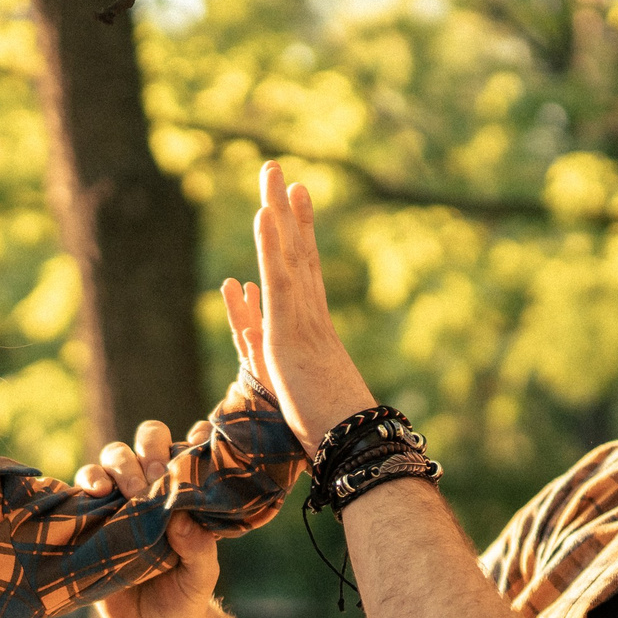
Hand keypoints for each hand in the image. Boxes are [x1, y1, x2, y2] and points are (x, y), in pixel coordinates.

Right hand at [75, 419, 223, 617]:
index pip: (194, 448)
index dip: (198, 436)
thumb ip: (199, 550)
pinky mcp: (91, 513)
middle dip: (152, 452)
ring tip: (128, 493)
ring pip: (116, 455)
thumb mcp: (200, 579)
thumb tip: (183, 520)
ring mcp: (121, 497)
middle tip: (155, 481)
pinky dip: (89, 479)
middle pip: (150, 440)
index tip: (201, 441)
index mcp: (187, 493)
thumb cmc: (182, 598)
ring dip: (121, 465)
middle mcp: (154, 487)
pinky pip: (84, 482)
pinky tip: (97, 492)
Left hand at [231, 161, 375, 445]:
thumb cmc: (339, 434)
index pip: (306, 273)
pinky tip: (264, 214)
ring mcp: (301, 321)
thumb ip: (304, 385)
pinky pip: (279, 281)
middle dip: (288, 211)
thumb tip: (312, 390)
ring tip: (273, 173)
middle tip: (282, 172)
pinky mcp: (289, 333)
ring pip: (289, 256)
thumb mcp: (311, 402)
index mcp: (316, 332)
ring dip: (278, 212)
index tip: (298, 201)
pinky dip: (272, 245)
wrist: (354, 445)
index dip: (300, 235)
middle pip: (299, 253)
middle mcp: (312, 317)